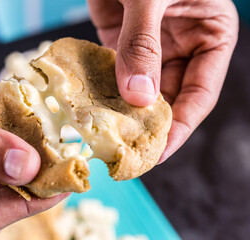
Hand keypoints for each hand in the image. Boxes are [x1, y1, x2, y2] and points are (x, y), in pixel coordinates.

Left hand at [87, 0, 238, 161]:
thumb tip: (138, 97)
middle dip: (148, 125)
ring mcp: (150, 47)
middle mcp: (181, 47)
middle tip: (127, 152)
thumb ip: (143, 42)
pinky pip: (115, 74)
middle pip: (168, 99)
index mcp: (210, 37)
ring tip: (107, 137)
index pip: (198, 95)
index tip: (157, 153)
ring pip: (139, 91)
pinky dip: (104, 91)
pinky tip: (92, 108)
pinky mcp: (120, 42)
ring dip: (123, 113)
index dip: (178, 127)